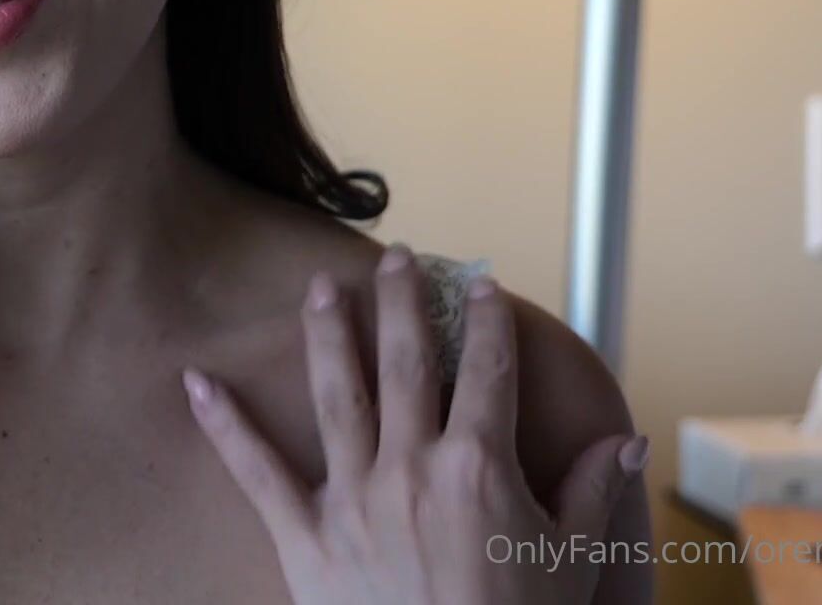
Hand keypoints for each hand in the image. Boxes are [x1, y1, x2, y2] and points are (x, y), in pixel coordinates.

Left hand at [181, 245, 647, 604]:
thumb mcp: (571, 563)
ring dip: (327, 334)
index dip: (488, 322)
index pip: (487, 371)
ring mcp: (352, 499)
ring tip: (319, 287)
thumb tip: (627, 441)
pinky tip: (194, 381)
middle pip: (405, 363)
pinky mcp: (304, 536)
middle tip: (396, 257)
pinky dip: (223, 425)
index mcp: (478, 466)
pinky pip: (255, 472)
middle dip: (402, 304)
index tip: (481, 283)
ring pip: (336, 395)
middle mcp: (410, 467)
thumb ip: (592, 494)